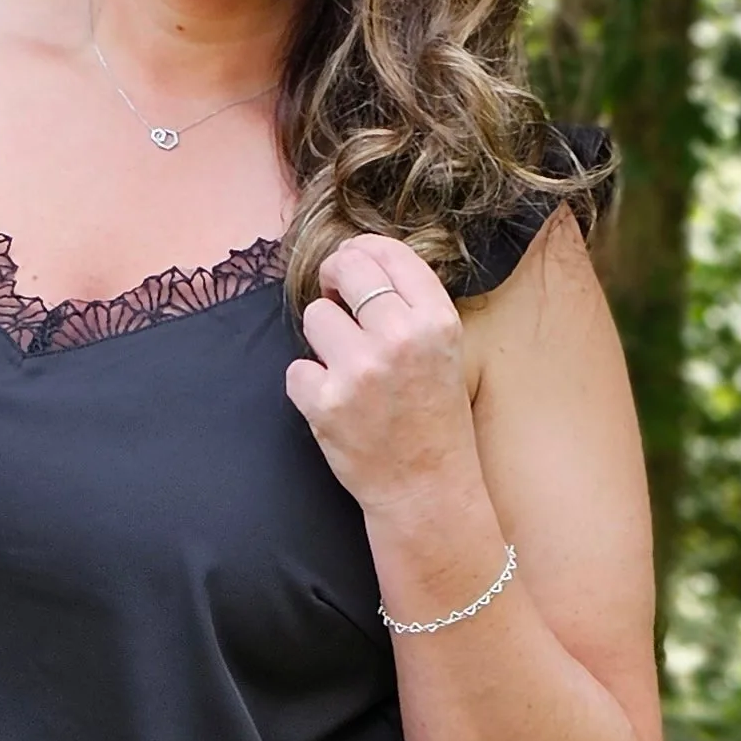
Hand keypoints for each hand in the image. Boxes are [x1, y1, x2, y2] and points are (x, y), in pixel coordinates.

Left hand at [284, 235, 474, 508]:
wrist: (426, 489)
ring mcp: (361, 370)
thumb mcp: (444, 350)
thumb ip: (411, 306)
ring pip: (315, 316)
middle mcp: (401, 338)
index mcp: (436, 320)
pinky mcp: (327, 402)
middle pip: (346, 269)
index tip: (352, 263)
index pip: (388, 254)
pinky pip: (296, 369)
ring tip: (347, 369)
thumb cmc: (433, 420)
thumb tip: (356, 260)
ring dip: (323, 340)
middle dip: (334, 277)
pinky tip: (336, 404)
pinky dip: (309, 387)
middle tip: (334, 296)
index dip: (361, 251)